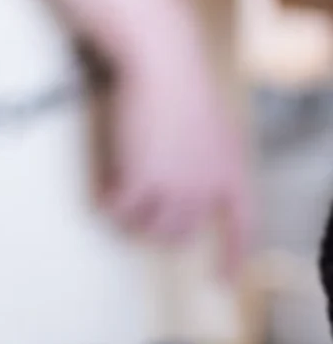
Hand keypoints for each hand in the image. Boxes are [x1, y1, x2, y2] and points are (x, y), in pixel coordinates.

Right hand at [100, 9, 254, 272]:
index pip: (242, 227)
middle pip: (181, 231)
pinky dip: (107, 204)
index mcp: (232, 170)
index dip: (232, 258)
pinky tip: (102, 191)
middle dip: (157, 228)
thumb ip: (202, 159)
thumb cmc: (180, 80)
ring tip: (116, 200)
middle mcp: (208, 186)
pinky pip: (117, 209)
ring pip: (148, 227)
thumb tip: (182, 187)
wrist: (162, 62)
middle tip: (137, 212)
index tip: (221, 281)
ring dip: (130, 219)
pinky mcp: (141, 181)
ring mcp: (176, 187)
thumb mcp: (209, 126)